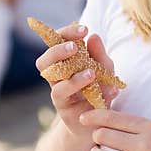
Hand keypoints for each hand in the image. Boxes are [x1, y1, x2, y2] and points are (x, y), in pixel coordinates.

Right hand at [35, 23, 120, 137]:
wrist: (98, 121)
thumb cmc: (100, 90)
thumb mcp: (105, 69)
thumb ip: (99, 54)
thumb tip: (93, 36)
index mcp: (64, 61)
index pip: (56, 42)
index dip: (67, 33)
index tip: (84, 29)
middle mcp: (57, 76)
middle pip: (44, 60)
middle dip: (57, 50)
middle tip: (75, 47)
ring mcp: (58, 91)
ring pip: (51, 78)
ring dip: (69, 72)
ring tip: (90, 71)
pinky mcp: (63, 106)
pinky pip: (63, 93)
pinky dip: (79, 85)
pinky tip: (98, 82)